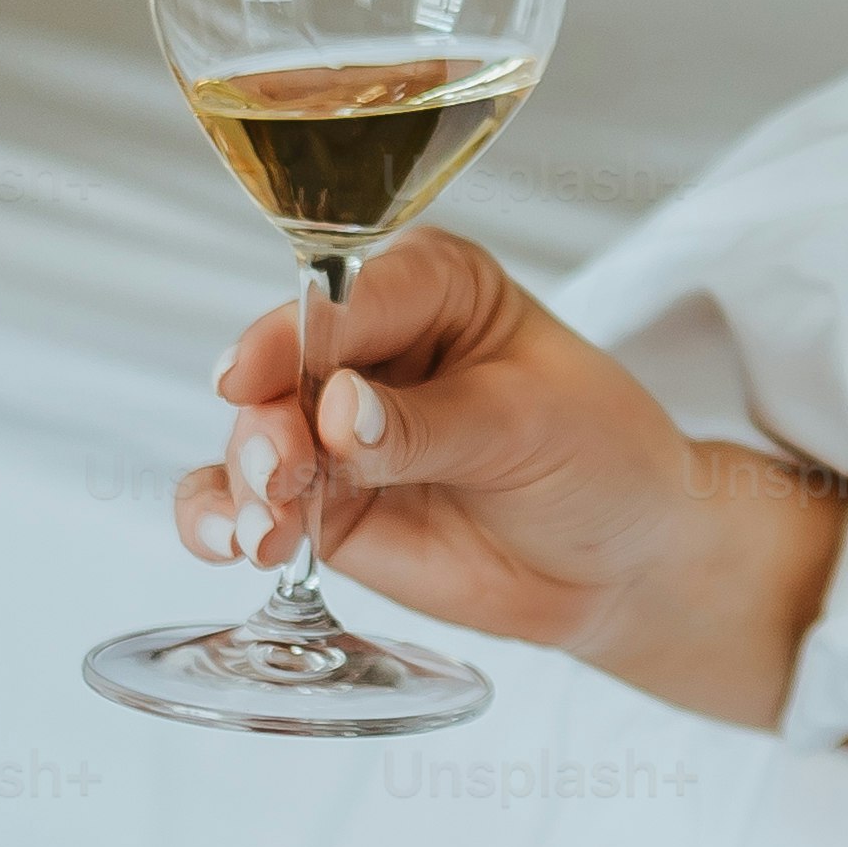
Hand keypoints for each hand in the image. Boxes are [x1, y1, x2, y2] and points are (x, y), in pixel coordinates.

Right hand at [175, 225, 847, 724]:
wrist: (625, 560)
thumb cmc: (602, 459)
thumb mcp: (529, 426)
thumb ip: (428, 423)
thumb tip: (336, 412)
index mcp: (434, 286)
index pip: (347, 295)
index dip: (294, 334)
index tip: (252, 375)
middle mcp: (369, 346)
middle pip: (282, 367)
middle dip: (266, 421)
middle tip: (280, 470)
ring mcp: (335, 426)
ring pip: (254, 436)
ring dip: (243, 480)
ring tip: (265, 530)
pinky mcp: (320, 498)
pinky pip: (243, 500)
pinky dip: (222, 519)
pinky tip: (233, 547)